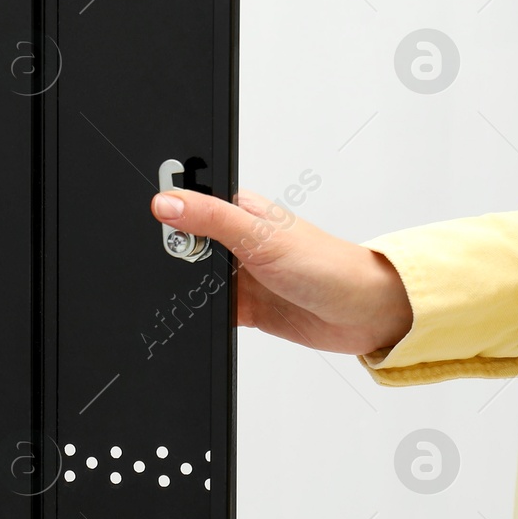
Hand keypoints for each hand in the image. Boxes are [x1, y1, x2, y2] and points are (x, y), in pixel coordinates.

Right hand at [150, 189, 412, 355]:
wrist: (365, 314)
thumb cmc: (329, 265)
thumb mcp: (259, 236)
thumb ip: (210, 218)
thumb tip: (165, 203)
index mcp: (238, 211)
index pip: (188, 205)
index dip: (168, 214)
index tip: (152, 224)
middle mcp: (235, 241)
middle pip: (184, 246)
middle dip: (174, 257)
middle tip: (180, 265)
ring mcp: (238, 276)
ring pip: (192, 281)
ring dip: (188, 288)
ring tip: (198, 289)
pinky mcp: (242, 307)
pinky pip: (207, 311)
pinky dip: (201, 315)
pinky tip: (205, 314)